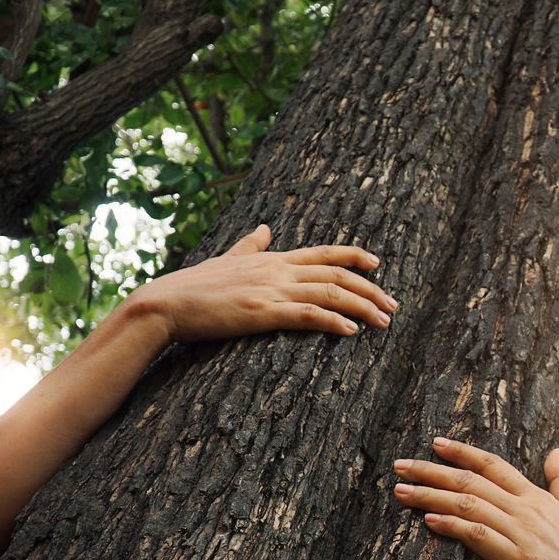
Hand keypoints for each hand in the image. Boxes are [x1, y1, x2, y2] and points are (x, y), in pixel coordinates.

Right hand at [122, 224, 397, 344]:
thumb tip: (266, 228)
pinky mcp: (261, 313)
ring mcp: (270, 290)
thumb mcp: (226, 259)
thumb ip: (250, 245)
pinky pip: (306, 315)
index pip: (324, 252)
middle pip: (336, 274)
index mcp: (271, 259)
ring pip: (329, 294)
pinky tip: (352, 331)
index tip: (379, 265)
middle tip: (393, 306)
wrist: (165, 304)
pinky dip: (333, 321)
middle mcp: (276, 270)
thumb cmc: (192, 286)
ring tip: (383, 323)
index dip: (355, 256)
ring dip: (362, 307)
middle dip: (370, 290)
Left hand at [392, 437, 558, 559]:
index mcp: (539, 498)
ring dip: (431, 497)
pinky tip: (430, 521)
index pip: (494, 465)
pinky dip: (453, 526)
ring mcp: (523, 535)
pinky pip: (480, 538)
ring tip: (401, 492)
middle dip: (432, 471)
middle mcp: (528, 510)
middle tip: (399, 466)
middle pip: (472, 481)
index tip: (434, 443)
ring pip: (469, 506)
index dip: (463, 452)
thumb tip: (556, 452)